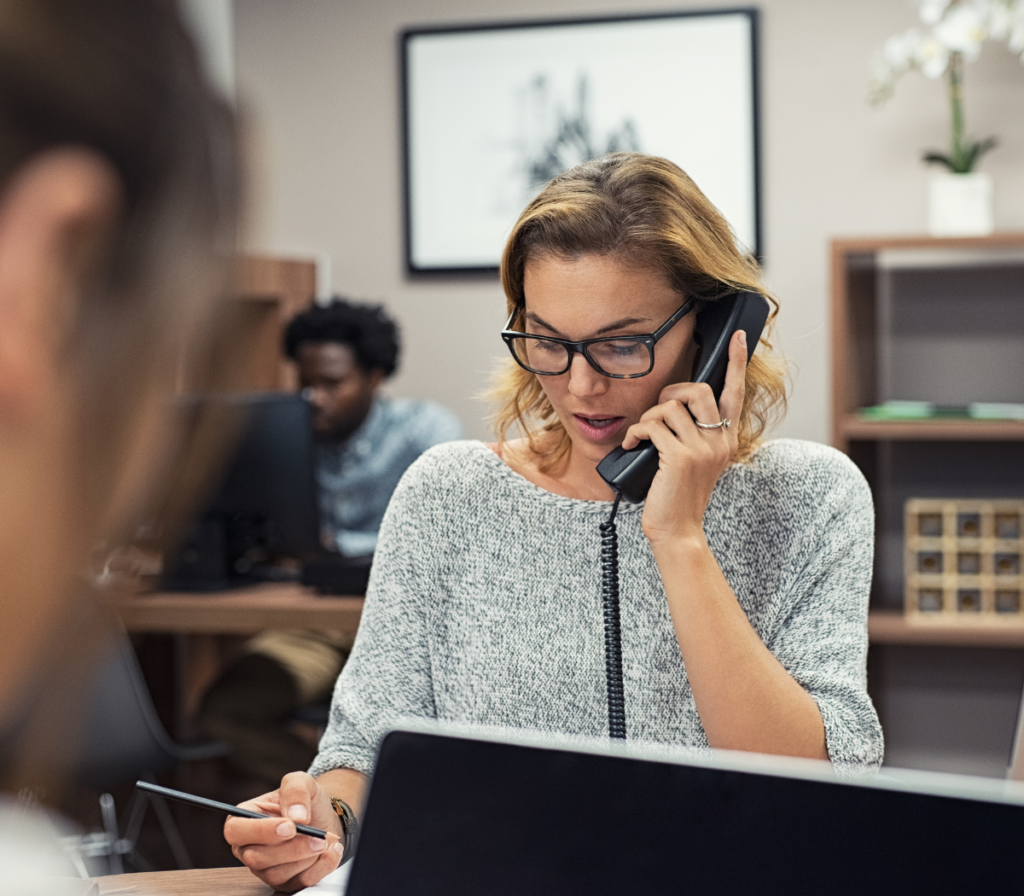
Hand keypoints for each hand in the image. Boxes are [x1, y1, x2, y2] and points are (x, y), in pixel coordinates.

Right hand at [224, 771, 344, 891]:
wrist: (324, 817)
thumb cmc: (304, 801)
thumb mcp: (301, 781)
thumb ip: (295, 790)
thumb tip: (296, 817)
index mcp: (244, 819)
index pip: (235, 831)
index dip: (261, 831)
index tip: (290, 826)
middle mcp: (249, 846)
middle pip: (255, 857)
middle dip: (291, 848)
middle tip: (318, 837)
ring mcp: (264, 868)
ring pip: (276, 874)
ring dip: (306, 858)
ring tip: (325, 840)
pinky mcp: (284, 882)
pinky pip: (298, 883)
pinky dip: (320, 867)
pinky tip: (331, 852)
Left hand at [621, 329, 747, 547]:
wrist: (677, 531)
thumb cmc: (678, 496)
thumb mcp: (696, 463)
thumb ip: (694, 435)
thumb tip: (673, 407)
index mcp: (727, 440)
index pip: (736, 394)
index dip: (736, 363)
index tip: (738, 337)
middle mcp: (720, 442)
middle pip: (698, 390)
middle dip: (670, 392)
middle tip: (657, 413)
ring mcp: (702, 449)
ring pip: (670, 407)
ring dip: (648, 418)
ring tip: (641, 437)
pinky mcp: (679, 457)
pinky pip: (652, 425)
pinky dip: (635, 432)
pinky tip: (630, 447)